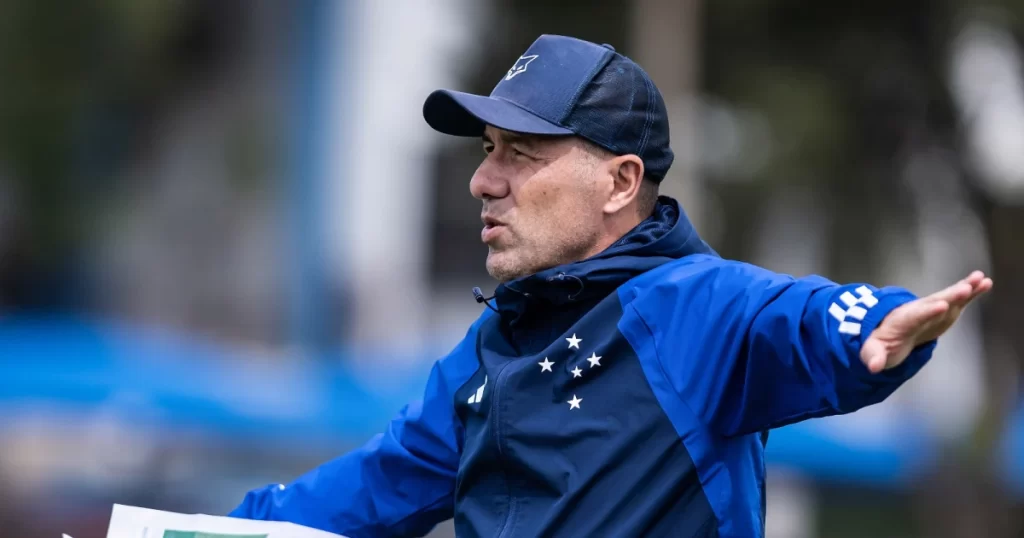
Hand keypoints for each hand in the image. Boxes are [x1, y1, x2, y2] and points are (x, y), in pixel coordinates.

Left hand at [860, 270, 992, 373]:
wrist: (889, 330)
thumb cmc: (881, 341)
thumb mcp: (872, 350)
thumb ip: (873, 356)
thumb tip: (873, 366)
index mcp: (901, 321)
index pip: (914, 316)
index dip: (927, 312)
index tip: (941, 306)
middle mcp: (918, 311)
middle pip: (934, 302)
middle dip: (950, 296)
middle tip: (965, 288)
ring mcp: (932, 309)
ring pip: (948, 298)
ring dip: (964, 289)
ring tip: (981, 279)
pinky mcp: (944, 310)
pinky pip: (958, 300)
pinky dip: (971, 292)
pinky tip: (986, 283)